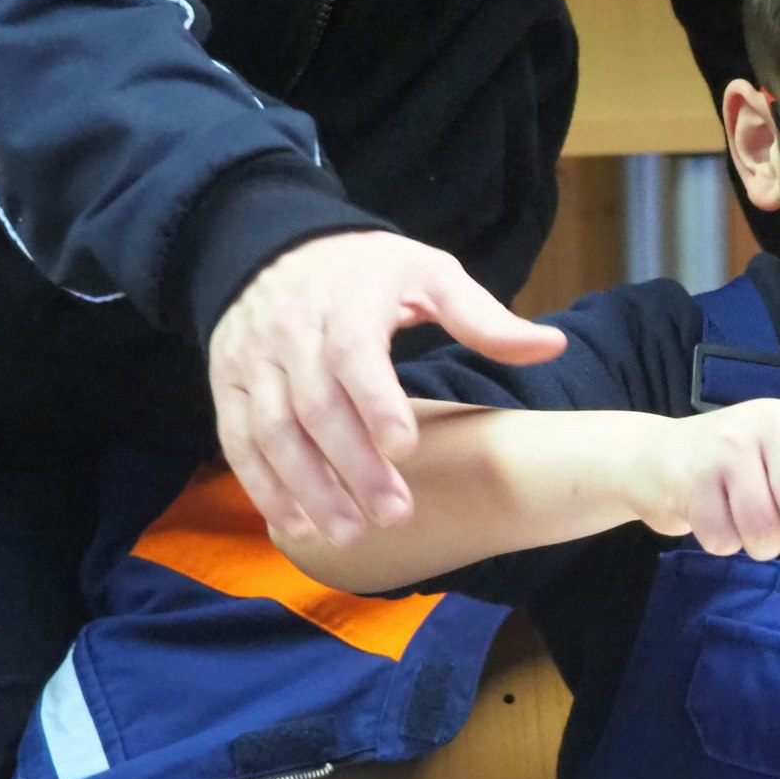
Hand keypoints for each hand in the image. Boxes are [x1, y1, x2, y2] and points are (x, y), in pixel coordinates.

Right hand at [210, 230, 566, 544]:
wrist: (276, 245)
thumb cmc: (370, 271)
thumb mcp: (430, 275)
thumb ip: (484, 318)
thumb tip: (552, 347)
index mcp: (345, 300)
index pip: (352, 354)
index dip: (375, 401)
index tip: (406, 447)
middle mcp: (288, 330)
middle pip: (315, 405)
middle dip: (353, 465)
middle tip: (395, 515)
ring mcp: (252, 360)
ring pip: (273, 430)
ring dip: (309, 487)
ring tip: (351, 533)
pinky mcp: (226, 384)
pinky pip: (238, 441)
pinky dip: (264, 487)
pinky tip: (298, 525)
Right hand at [624, 400, 779, 559]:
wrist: (657, 458)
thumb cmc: (738, 465)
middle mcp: (760, 426)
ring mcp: (723, 452)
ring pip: (765, 531)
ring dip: (761, 546)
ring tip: (747, 526)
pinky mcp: (690, 482)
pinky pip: (725, 540)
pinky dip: (725, 544)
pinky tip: (716, 520)